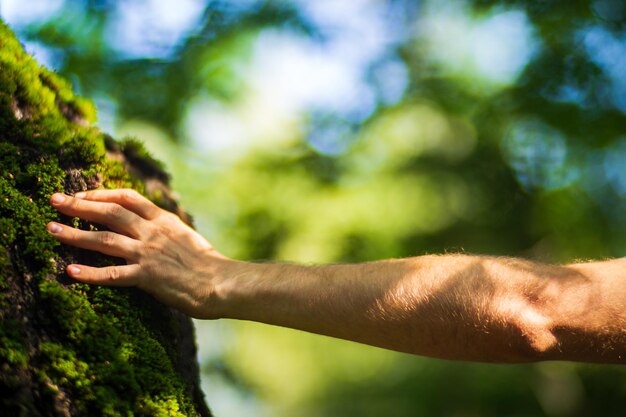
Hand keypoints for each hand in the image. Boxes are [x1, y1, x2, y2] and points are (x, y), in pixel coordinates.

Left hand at [47, 189, 228, 317]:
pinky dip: (90, 273)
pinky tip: (70, 271)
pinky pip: (113, 274)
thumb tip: (147, 223)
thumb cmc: (207, 263)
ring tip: (51, 229)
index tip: (81, 194)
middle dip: (79, 205)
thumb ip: (164, 228)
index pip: (128, 198)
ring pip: (105, 239)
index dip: (102, 194)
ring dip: (75, 234)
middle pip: (110, 212)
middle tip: (54, 201)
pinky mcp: (147, 277)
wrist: (221, 282)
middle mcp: (153, 232)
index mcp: (163, 220)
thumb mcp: (186, 235)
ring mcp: (148, 253)